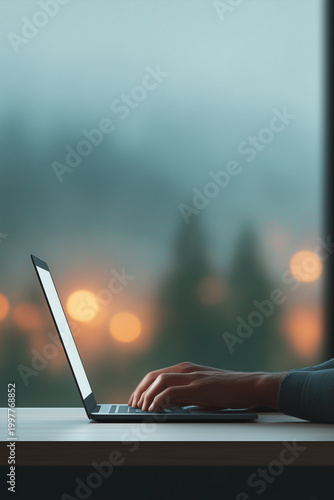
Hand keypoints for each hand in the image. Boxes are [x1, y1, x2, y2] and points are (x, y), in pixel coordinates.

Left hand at [128, 361, 286, 411]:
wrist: (249, 387)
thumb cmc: (227, 391)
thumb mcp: (201, 393)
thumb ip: (184, 395)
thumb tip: (165, 405)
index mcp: (185, 369)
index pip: (155, 375)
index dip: (141, 387)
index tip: (134, 400)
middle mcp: (186, 369)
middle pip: (153, 376)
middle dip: (139, 390)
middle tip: (132, 405)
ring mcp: (192, 376)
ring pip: (159, 380)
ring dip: (147, 395)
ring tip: (141, 408)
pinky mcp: (199, 386)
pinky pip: (173, 390)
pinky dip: (160, 399)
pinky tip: (154, 409)